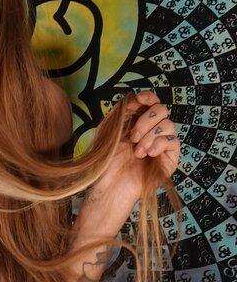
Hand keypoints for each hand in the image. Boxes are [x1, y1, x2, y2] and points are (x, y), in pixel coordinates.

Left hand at [89, 89, 181, 211]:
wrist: (111, 185)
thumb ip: (121, 111)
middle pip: (162, 109)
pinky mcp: (170, 157)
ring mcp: (163, 143)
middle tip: (132, 137)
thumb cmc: (107, 160)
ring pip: (169, 124)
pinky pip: (173, 141)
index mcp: (138, 121)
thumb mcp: (109, 129)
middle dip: (146, 120)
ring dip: (150, 136)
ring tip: (137, 151)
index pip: (151, 102)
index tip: (139, 100)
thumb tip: (135, 98)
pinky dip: (158, 145)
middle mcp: (153, 130)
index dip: (148, 97)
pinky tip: (146, 155)